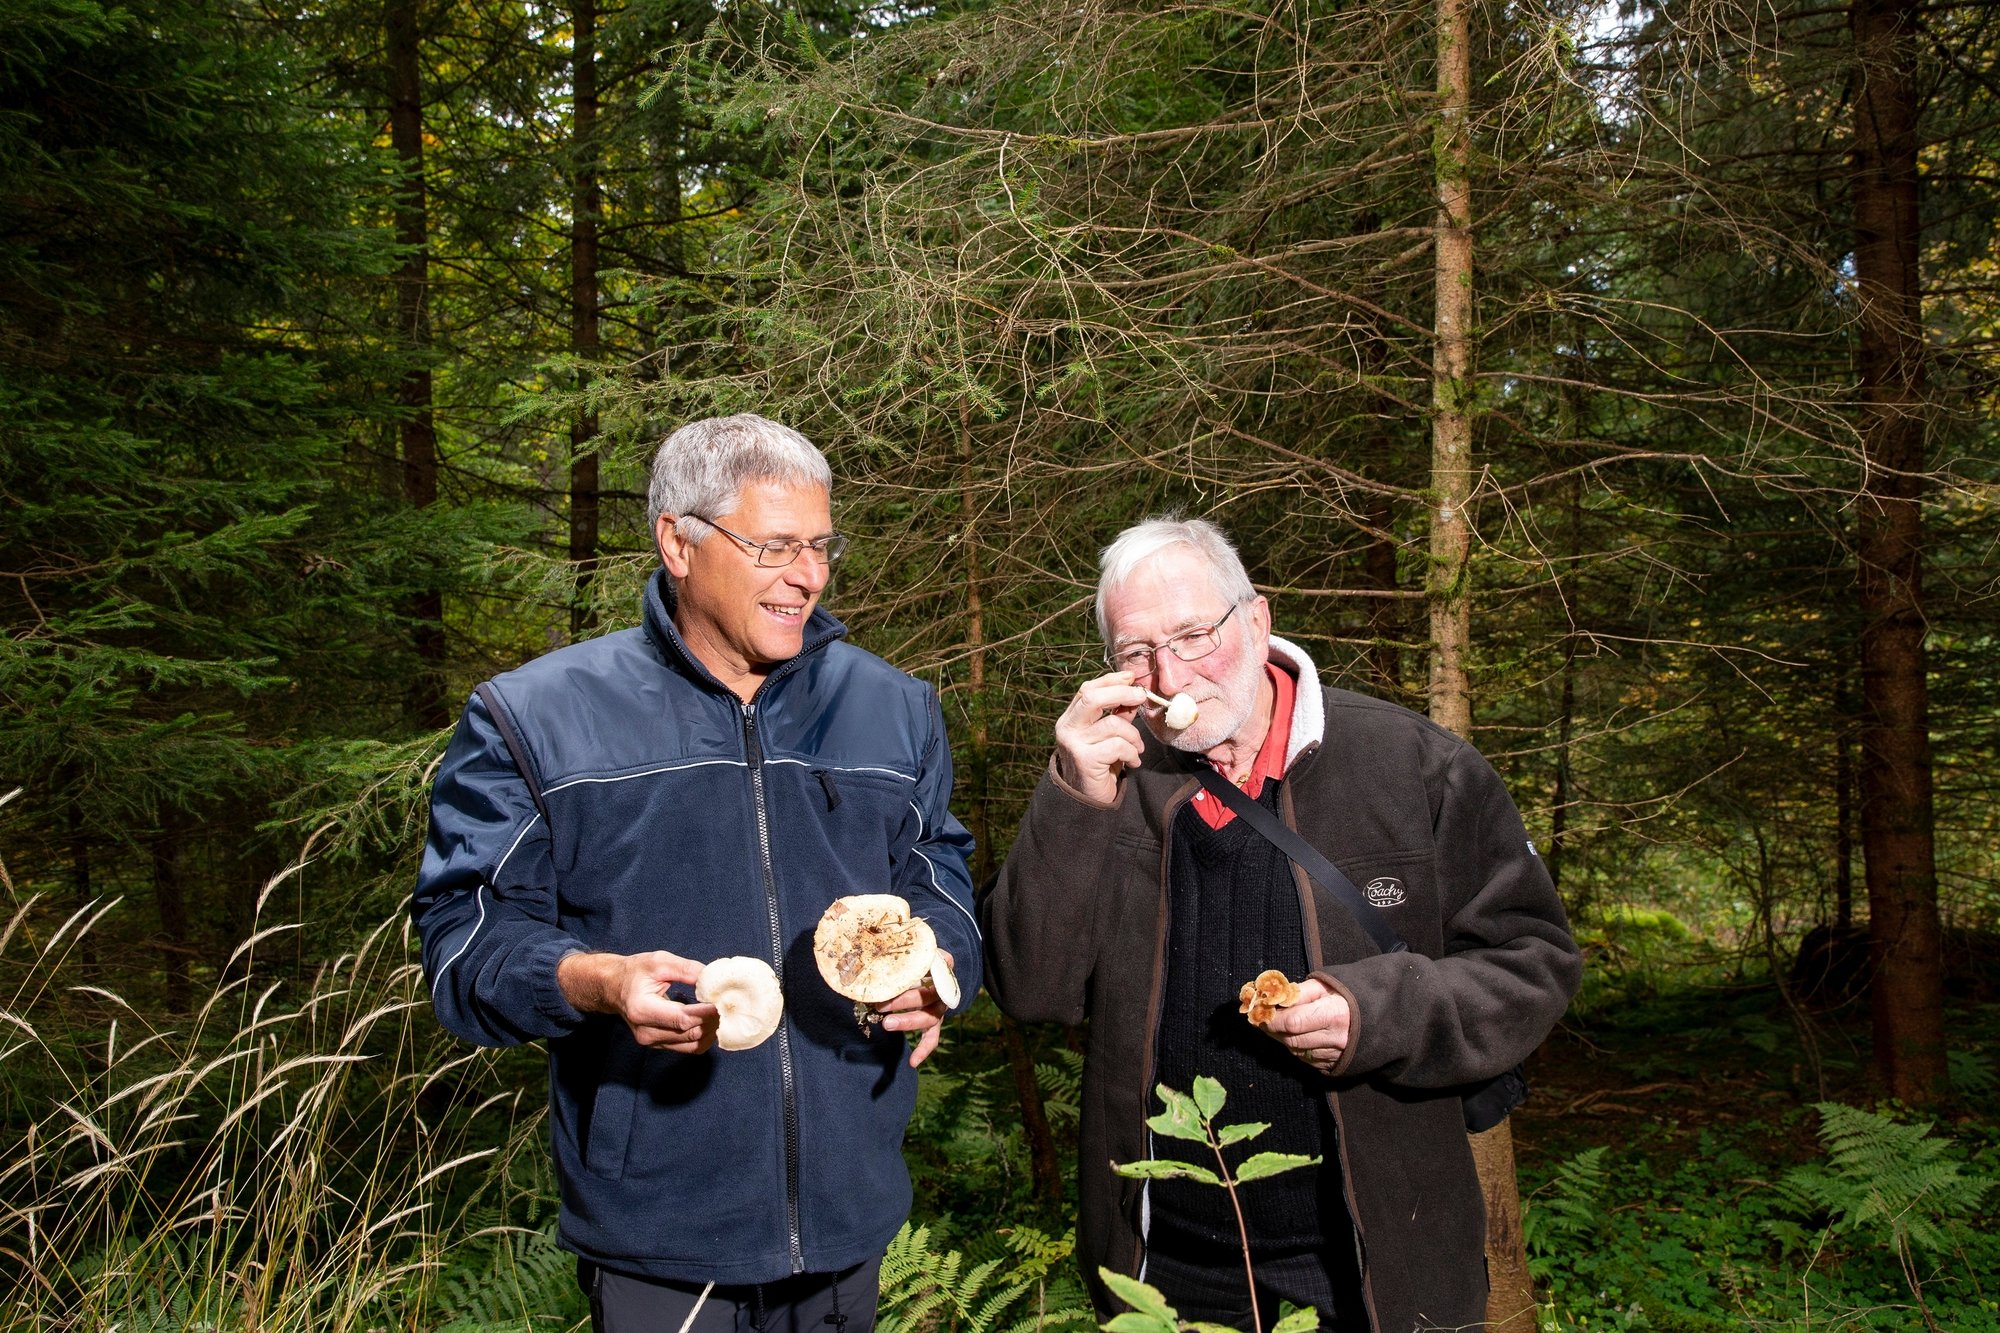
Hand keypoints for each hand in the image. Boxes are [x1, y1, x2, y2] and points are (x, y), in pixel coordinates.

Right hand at [559, 949, 717, 1052]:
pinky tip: (710, 1022)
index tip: (723, 1003)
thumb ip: (687, 970)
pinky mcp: (658, 1045)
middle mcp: (645, 1031)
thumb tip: (713, 979)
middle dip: (713, 1021)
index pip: (682, 1018)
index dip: (706, 1013)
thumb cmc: (636, 972)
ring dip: (711, 1031)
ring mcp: (651, 1042)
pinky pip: (688, 1047)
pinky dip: (703, 1036)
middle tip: (729, 1006)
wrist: (614, 988)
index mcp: (642, 1009)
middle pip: (689, 1033)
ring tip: (723, 1013)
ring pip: (692, 1044)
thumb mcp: (659, 962)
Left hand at [874, 950, 953, 1067]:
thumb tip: (879, 937)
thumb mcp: (915, 950)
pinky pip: (932, 1038)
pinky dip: (923, 1050)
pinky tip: (912, 1062)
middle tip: (880, 1005)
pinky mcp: (934, 1021)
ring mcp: (940, 1007)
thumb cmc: (917, 959)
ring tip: (886, 1025)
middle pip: (926, 996)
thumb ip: (905, 946)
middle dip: (903, 1001)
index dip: (928, 968)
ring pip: (928, 1017)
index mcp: (941, 967)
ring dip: (907, 1022)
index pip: (939, 965)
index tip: (913, 969)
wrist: (932, 969)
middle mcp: (943, 989)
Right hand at [1052, 672, 1147, 803]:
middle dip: (1122, 693)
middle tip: (1141, 697)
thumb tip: (1134, 693)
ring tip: (1137, 749)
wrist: (1088, 800)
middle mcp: (1067, 728)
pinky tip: (1133, 762)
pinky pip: (1118, 746)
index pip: (1087, 690)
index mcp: (1070, 718)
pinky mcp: (1085, 760)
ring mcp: (1073, 744)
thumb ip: (1118, 715)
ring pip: (1113, 725)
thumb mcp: (1108, 736)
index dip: (1110, 680)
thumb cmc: (1100, 765)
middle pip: (1093, 697)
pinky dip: (1132, 753)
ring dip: (1134, 736)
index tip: (1131, 677)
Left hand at [1253, 977, 1348, 1073]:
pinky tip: (1296, 1035)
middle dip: (1272, 1029)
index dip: (1272, 1018)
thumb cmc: (1345, 996)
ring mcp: (1335, 1054)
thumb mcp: (1324, 985)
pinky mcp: (1333, 1064)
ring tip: (1278, 1025)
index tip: (1260, 1011)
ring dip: (1282, 1038)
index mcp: (1334, 1014)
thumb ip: (1298, 992)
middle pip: (1291, 1039)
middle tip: (1262, 1019)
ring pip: (1296, 1051)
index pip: (1293, 1022)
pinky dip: (1295, 1047)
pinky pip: (1305, 1059)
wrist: (1375, 1017)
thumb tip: (1272, 999)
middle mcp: (1336, 1038)